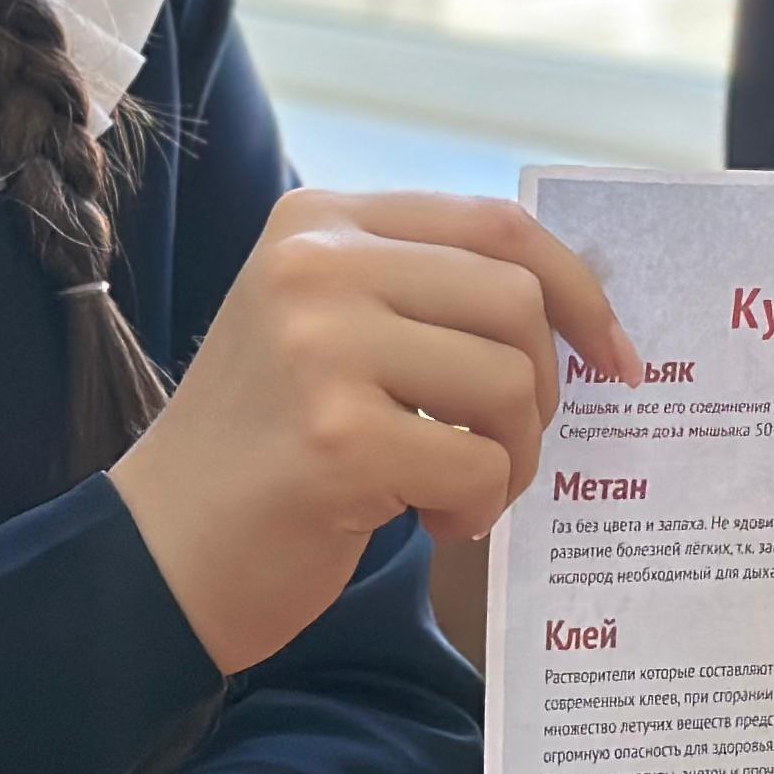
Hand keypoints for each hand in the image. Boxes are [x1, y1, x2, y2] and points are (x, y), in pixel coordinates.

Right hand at [106, 189, 638, 675]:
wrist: (157, 552)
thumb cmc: (263, 449)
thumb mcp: (326, 328)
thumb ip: (422, 294)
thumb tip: (573, 304)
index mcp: (319, 222)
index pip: (495, 225)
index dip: (578, 289)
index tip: (616, 356)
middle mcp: (316, 264)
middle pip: (516, 300)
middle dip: (544, 387)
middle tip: (509, 445)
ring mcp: (322, 346)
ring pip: (509, 383)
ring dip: (512, 456)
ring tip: (456, 489)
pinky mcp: (337, 436)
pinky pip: (481, 462)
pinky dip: (478, 504)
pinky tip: (429, 519)